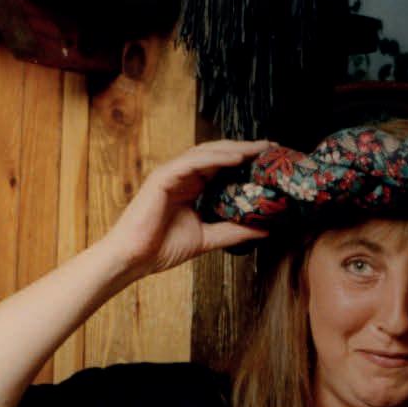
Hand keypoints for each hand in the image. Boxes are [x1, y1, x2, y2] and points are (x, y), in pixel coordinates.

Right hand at [101, 139, 270, 276]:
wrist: (135, 259)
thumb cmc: (162, 248)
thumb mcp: (208, 237)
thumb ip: (234, 231)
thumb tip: (265, 230)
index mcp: (192, 187)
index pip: (222, 167)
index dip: (246, 161)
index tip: (271, 160)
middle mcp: (183, 176)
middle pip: (218, 154)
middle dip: (245, 149)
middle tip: (272, 147)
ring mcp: (172, 174)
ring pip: (207, 153)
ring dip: (234, 148)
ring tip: (259, 149)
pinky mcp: (162, 177)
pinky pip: (192, 162)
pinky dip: (215, 158)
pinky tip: (236, 158)